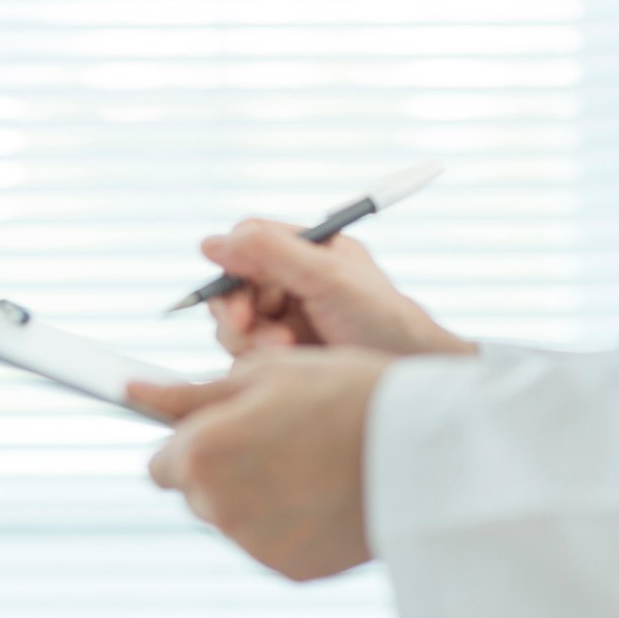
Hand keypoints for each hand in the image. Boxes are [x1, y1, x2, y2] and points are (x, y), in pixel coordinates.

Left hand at [131, 347, 392, 581]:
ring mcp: (251, 545)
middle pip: (196, 495)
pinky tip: (328, 497)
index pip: (161, 464)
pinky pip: (272, 546)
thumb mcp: (264, 375)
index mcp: (199, 454)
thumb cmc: (344, 394)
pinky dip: (291, 526)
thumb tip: (133, 391)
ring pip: (235, 521)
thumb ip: (189, 394)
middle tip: (285, 442)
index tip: (226, 433)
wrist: (428, 450)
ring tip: (315, 466)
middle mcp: (214, 508)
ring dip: (258, 499)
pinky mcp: (288, 570)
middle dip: (224, 471)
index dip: (193, 444)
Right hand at [200, 219, 474, 358]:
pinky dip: (259, 361)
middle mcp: (292, 281)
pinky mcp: (283, 355)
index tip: (238, 296)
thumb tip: (209, 243)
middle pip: (232, 289)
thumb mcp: (327, 278)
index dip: (232, 269)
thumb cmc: (383, 321)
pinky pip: (245, 356)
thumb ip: (270, 254)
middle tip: (252, 330)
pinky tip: (289, 362)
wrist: (410, 373)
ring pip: (234, 326)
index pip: (246, 245)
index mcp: (307, 250)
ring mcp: (286, 319)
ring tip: (287, 348)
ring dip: (251, 339)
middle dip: (241, 313)